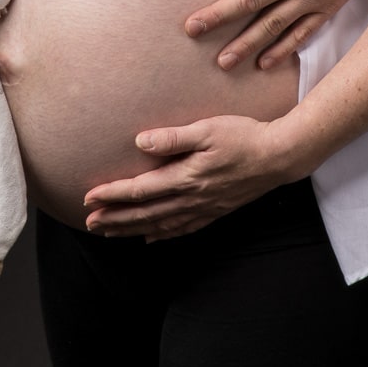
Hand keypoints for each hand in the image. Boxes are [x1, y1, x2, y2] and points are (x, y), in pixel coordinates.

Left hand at [83, 115, 291, 240]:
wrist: (278, 157)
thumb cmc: (243, 136)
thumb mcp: (208, 129)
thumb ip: (173, 138)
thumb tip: (140, 141)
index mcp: (186, 177)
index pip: (140, 190)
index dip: (113, 195)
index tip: (89, 197)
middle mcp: (191, 198)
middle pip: (145, 213)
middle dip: (114, 218)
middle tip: (89, 222)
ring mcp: (203, 208)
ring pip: (160, 225)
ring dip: (132, 229)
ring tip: (109, 232)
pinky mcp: (214, 210)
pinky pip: (182, 229)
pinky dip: (162, 235)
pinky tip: (151, 238)